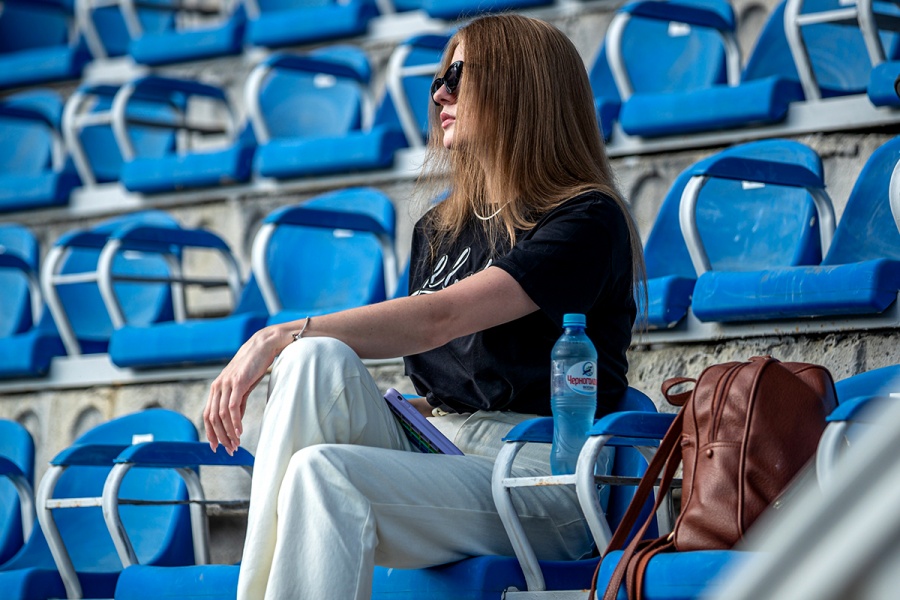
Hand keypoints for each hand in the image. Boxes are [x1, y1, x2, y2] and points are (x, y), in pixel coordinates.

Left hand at [204, 328, 282, 453]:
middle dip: (220, 437)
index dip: (210, 432)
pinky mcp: (238, 382)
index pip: (208, 415)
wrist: (263, 346)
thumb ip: (238, 403)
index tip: (216, 447)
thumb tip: (235, 422)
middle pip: (212, 418)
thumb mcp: (243, 387)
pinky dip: (235, 422)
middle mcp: (218, 386)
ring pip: (221, 415)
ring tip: (236, 444)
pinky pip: (233, 407)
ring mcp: (227, 384)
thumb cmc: (254, 366)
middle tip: (229, 450)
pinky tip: (240, 431)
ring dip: (228, 432)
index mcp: (217, 388)